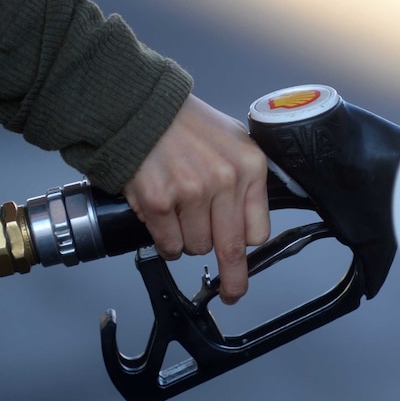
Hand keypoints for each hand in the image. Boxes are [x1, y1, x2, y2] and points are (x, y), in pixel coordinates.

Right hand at [123, 94, 270, 303]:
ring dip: (186, 242)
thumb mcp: (233, 141)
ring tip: (178, 213)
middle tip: (230, 294)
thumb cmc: (185, 124)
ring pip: (196, 248)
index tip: (243, 258)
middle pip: (232, 249)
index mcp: (249, 166)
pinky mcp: (159, 202)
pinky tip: (162, 220)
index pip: (258, 230)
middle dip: (232, 280)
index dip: (246, 245)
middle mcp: (225, 181)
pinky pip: (169, 245)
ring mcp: (192, 193)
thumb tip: (250, 222)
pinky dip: (165, 242)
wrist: (141, 107)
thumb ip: (246, 179)